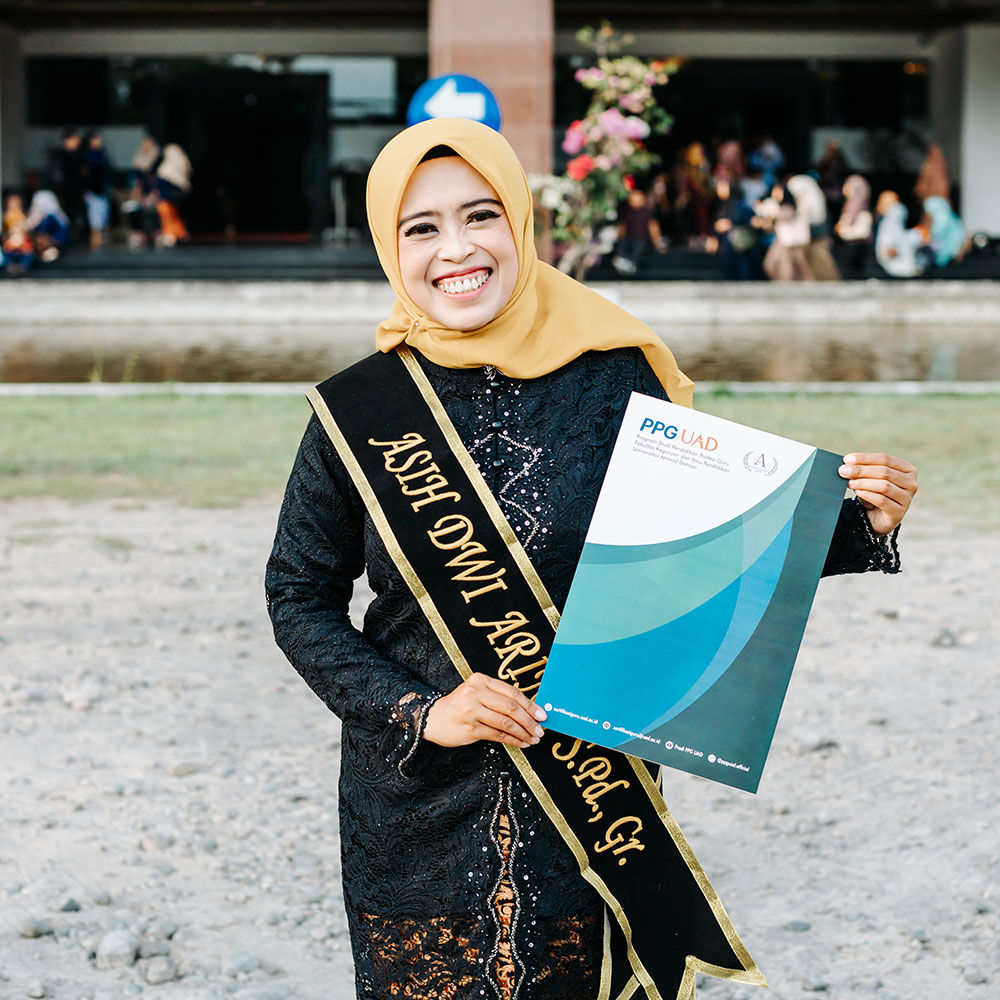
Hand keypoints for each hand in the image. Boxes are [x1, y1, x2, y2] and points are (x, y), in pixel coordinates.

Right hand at [424, 673, 546, 748]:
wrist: (432, 718)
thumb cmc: (459, 705)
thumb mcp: (476, 692)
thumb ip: (498, 696)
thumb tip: (529, 709)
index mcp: (480, 680)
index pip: (512, 692)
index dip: (530, 705)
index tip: (542, 714)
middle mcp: (475, 693)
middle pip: (511, 708)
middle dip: (529, 721)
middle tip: (540, 729)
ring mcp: (472, 711)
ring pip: (506, 723)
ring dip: (523, 733)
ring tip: (533, 738)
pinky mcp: (470, 728)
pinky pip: (497, 735)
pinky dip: (513, 740)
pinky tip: (521, 743)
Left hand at [839, 453, 917, 534]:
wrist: (876, 518)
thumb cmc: (874, 493)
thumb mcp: (869, 479)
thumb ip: (862, 470)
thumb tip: (847, 465)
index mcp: (907, 470)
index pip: (885, 459)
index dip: (865, 458)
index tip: (847, 459)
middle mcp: (911, 483)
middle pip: (884, 472)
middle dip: (861, 470)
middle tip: (844, 471)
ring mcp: (907, 499)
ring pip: (884, 486)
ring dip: (863, 483)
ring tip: (849, 483)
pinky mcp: (899, 512)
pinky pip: (882, 500)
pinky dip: (867, 495)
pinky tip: (858, 492)